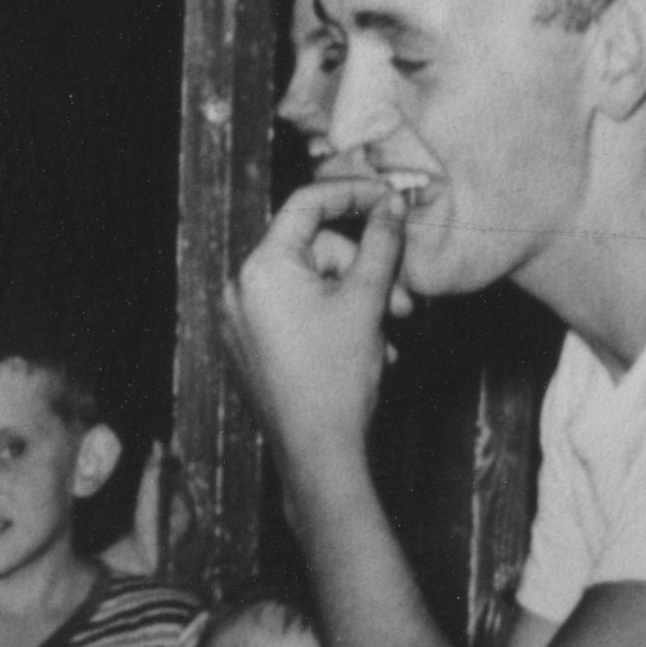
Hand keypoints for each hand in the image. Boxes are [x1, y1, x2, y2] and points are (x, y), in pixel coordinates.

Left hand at [228, 175, 406, 458]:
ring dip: (359, 301)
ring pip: (314, 285)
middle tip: (404, 300)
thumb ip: (381, 243)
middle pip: (315, 250)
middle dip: (365, 269)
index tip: (388, 198)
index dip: (352, 194)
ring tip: (391, 332)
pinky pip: (299, 313)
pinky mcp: (254, 347)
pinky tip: (371, 348)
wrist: (318, 453)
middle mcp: (241, 290)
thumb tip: (391, 205)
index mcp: (260, 269)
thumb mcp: (367, 300)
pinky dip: (337, 321)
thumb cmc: (337, 378)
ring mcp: (244, 321)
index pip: (305, 205)